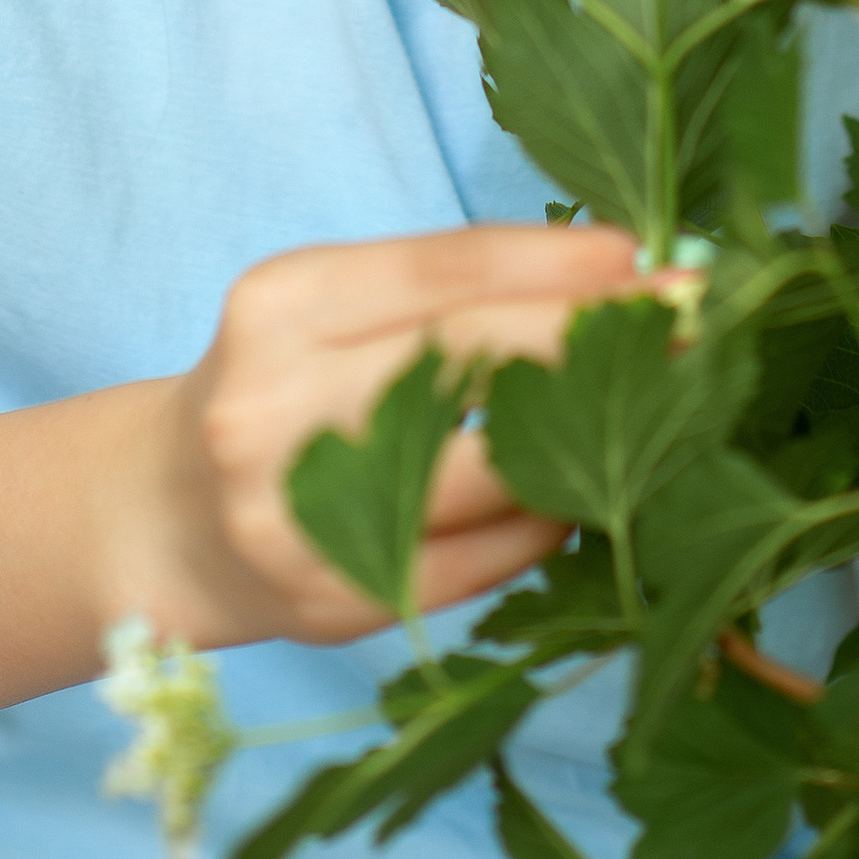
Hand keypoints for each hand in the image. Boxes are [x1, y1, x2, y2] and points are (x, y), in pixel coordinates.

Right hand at [151, 222, 646, 647]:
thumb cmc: (283, 387)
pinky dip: (547, 521)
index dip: (557, 259)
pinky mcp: (334, 605)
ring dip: (591, 434)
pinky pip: (483, 559)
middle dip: (595, 336)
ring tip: (661, 405)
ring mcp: (300, 515)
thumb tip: (616, 270)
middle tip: (691, 322)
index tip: (648, 254)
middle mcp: (277, 404)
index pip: (445, 267)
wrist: (167, 518)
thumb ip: (449, 292)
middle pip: (473, 360)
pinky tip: (583, 493)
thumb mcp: (331, 309)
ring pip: (488, 469)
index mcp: (283, 305)